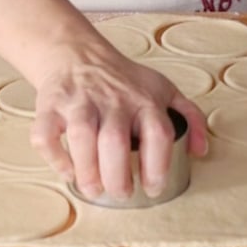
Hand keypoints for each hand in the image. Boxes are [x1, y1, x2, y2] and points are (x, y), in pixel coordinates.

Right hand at [0, 0, 207, 200]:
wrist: (77, 54)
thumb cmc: (123, 80)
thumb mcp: (164, 90)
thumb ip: (190, 117)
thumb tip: (201, 151)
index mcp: (144, 100)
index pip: (158, 134)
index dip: (157, 167)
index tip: (152, 187)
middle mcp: (112, 100)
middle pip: (115, 141)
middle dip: (118, 175)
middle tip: (121, 193)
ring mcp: (79, 102)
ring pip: (81, 137)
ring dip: (87, 171)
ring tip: (94, 189)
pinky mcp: (50, 106)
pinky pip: (45, 135)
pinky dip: (56, 158)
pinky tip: (68, 170)